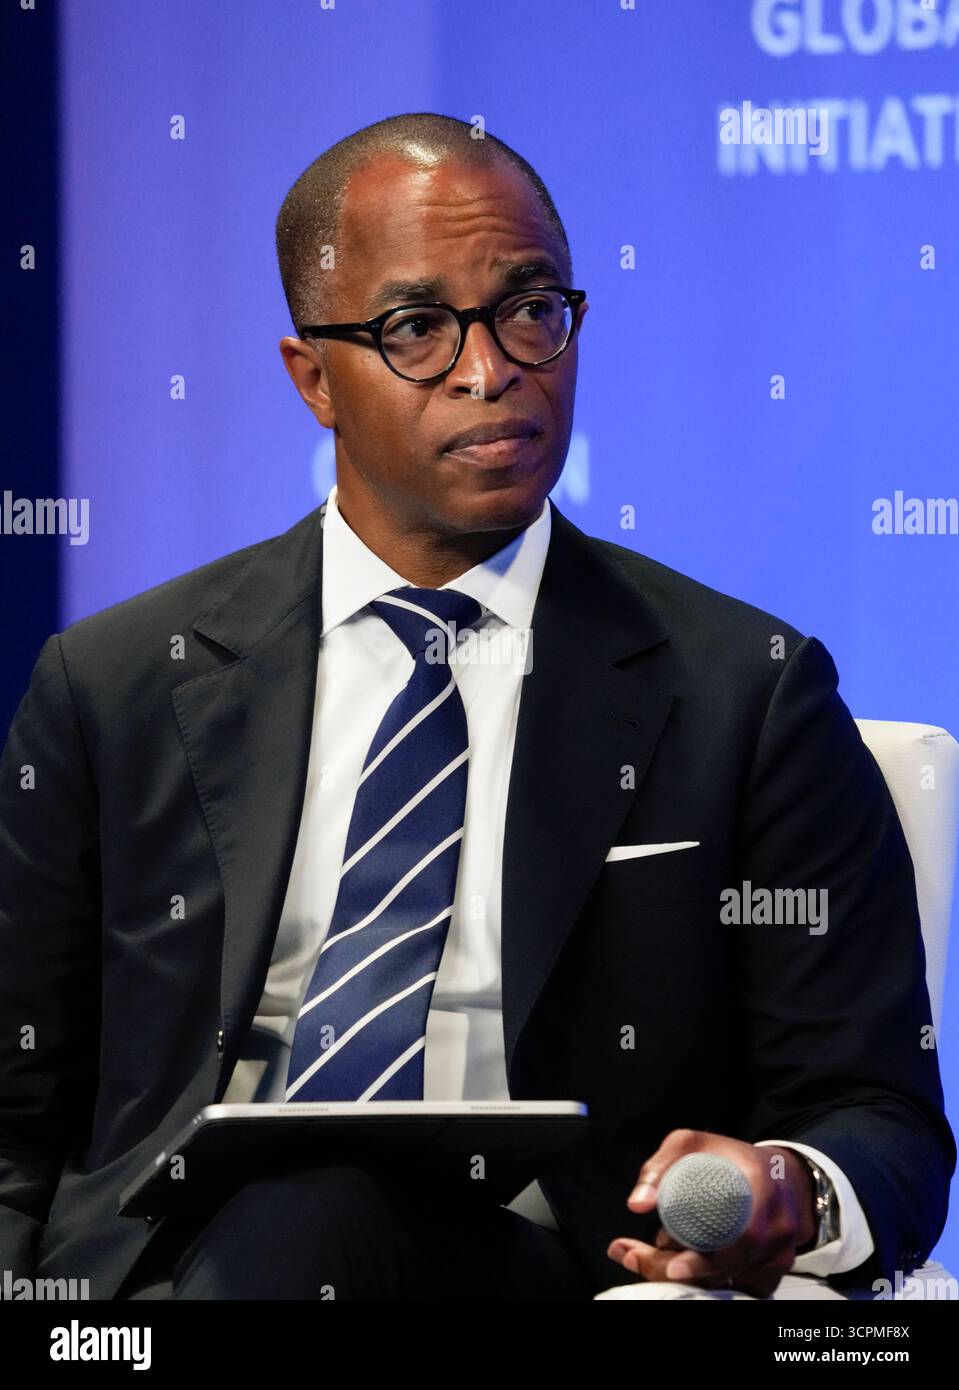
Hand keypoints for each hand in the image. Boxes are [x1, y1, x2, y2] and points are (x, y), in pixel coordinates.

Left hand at [607, 1128, 817, 1298]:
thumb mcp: (689, 1144)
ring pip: (732, 1281)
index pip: (741, 1235)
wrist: (777, 1174)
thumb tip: (637, 1205)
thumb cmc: (727, 1157)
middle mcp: (777, 1224)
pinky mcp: (777, 1269)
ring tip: (655, 1255)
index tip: (672, 1267)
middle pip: (729, 1266)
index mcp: (760, 1187)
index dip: (706, 1258)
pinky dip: (712, 1284)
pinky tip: (688, 1267)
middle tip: (638, 1258)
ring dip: (691, 1277)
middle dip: (681, 1270)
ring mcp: (780, 1251)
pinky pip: (743, 1289)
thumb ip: (659, 1167)